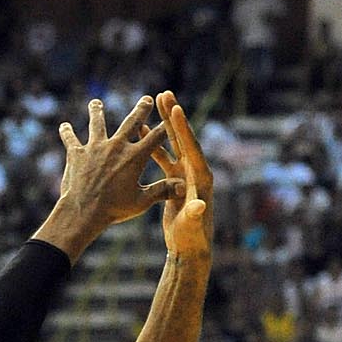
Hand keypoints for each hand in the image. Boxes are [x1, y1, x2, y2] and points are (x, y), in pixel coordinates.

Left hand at [56, 96, 180, 231]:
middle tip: (147, 99)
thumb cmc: (114, 209)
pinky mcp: (77, 154)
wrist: (83, 212)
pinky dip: (67, 133)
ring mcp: (95, 148)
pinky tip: (64, 126)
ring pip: (97, 124)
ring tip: (95, 103)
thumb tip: (183, 187)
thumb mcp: (141, 201)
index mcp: (135, 157)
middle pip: (131, 122)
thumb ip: (162, 191)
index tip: (173, 114)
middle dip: (141, 109)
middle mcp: (116, 147)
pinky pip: (71, 140)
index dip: (166, 125)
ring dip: (97, 112)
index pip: (156, 136)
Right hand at [150, 90, 213, 258]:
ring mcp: (184, 174)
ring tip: (155, 104)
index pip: (191, 148)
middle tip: (166, 94)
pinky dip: (152, 143)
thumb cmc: (190, 237)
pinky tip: (142, 130)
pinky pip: (162, 156)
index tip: (176, 108)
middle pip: (183, 138)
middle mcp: (194, 171)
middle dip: (174, 116)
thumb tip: (198, 206)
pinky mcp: (174, 179)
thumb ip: (195, 214)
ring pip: (172, 143)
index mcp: (200, 177)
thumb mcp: (191, 225)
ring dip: (163, 124)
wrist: (189, 246)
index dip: (183, 128)